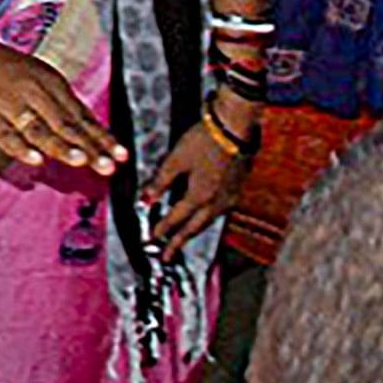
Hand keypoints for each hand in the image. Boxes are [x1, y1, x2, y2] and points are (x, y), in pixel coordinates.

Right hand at [0, 0, 120, 173]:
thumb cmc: (7, 70)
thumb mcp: (41, 79)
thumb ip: (64, 106)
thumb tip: (93, 132)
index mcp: (51, 84)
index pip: (81, 116)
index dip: (101, 137)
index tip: (120, 155)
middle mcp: (34, 93)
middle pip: (64, 125)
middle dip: (88, 147)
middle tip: (107, 165)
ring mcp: (9, 104)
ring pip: (38, 129)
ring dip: (60, 145)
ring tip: (80, 159)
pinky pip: (4, 134)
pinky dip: (20, 147)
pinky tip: (35, 159)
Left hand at [141, 115, 251, 257]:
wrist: (235, 127)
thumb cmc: (204, 140)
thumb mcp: (176, 159)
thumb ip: (161, 181)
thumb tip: (146, 199)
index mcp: (200, 197)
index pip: (177, 219)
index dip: (163, 229)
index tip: (152, 240)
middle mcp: (216, 203)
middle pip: (195, 228)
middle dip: (179, 242)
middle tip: (167, 255)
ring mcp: (229, 198)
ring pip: (209, 222)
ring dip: (194, 232)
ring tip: (182, 239)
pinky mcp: (236, 189)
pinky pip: (219, 212)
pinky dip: (207, 219)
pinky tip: (204, 217)